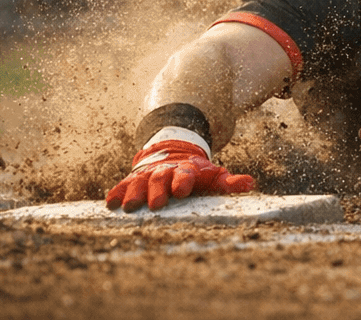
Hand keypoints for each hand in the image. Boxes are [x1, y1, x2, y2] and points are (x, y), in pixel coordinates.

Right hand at [105, 139, 254, 211]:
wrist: (174, 153)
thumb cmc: (197, 173)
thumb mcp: (214, 176)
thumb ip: (229, 182)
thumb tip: (250, 184)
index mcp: (186, 170)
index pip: (185, 175)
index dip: (183, 181)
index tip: (182, 190)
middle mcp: (164, 171)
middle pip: (159, 179)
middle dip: (157, 191)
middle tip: (156, 204)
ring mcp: (147, 175)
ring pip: (139, 183)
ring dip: (134, 194)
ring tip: (130, 207)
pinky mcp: (132, 180)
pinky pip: (122, 186)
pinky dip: (116, 193)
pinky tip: (110, 204)